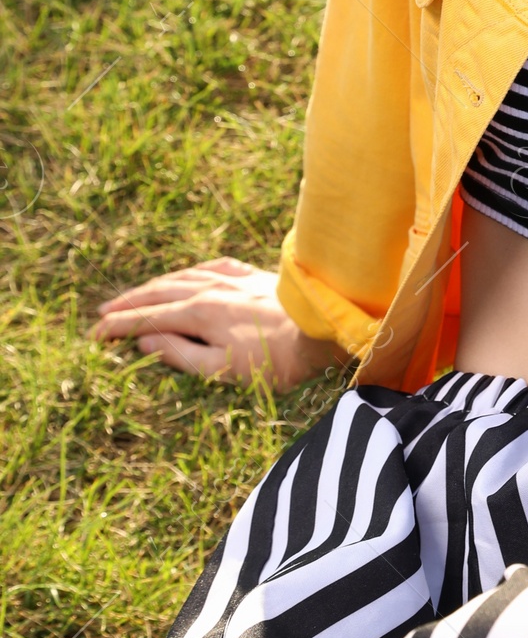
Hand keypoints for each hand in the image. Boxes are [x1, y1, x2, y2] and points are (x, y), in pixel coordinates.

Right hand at [91, 257, 345, 388]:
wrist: (322, 328)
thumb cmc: (274, 360)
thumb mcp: (221, 370)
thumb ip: (179, 355)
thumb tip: (144, 341)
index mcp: (198, 314)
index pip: (147, 319)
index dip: (118, 327)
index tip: (95, 334)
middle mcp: (211, 290)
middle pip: (159, 293)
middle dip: (128, 304)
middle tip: (102, 313)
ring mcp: (233, 279)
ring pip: (181, 277)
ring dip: (153, 286)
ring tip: (133, 294)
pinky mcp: (253, 276)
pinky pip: (211, 268)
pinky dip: (189, 272)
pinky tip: (187, 274)